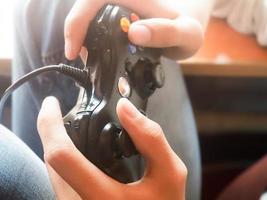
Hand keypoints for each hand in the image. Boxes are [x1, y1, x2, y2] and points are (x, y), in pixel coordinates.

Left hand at [37, 97, 186, 199]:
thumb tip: (125, 107)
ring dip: (59, 145)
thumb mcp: (169, 174)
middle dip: (53, 130)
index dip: (51, 125)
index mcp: (100, 195)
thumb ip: (150, 138)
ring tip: (72, 127)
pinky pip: (61, 180)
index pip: (61, 155)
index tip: (52, 105)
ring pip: (54, 171)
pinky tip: (81, 152)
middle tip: (63, 111)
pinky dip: (66, 160)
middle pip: (51, 160)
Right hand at [64, 0, 203, 59]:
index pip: (92, 0)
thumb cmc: (188, 25)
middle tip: (83, 60)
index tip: (74, 49)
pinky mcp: (118, 16)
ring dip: (84, 39)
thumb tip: (135, 33)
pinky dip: (93, 40)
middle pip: (85, 10)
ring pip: (89, 17)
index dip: (77, 22)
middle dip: (77, 34)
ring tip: (91, 61)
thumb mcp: (185, 32)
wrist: (189, 21)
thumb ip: (166, 32)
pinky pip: (98, 24)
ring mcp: (118, 7)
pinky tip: (99, 54)